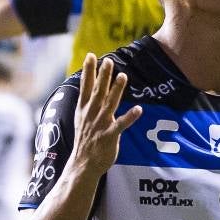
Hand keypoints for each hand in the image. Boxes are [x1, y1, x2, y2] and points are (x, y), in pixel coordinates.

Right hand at [70, 53, 141, 176]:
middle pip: (98, 92)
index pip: (85, 87)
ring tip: (123, 76)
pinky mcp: (109, 136)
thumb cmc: (85, 140)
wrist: (82, 164)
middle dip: (103, 76)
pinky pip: (121, 125)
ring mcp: (100, 125)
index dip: (88, 71)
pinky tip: (138, 109)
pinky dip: (129, 117)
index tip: (90, 56)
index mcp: (84, 110)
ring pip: (109, 104)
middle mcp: (91, 115)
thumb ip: (87, 103)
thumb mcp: (81, 118)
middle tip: (108, 60)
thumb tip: (90, 87)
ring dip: (116, 90)